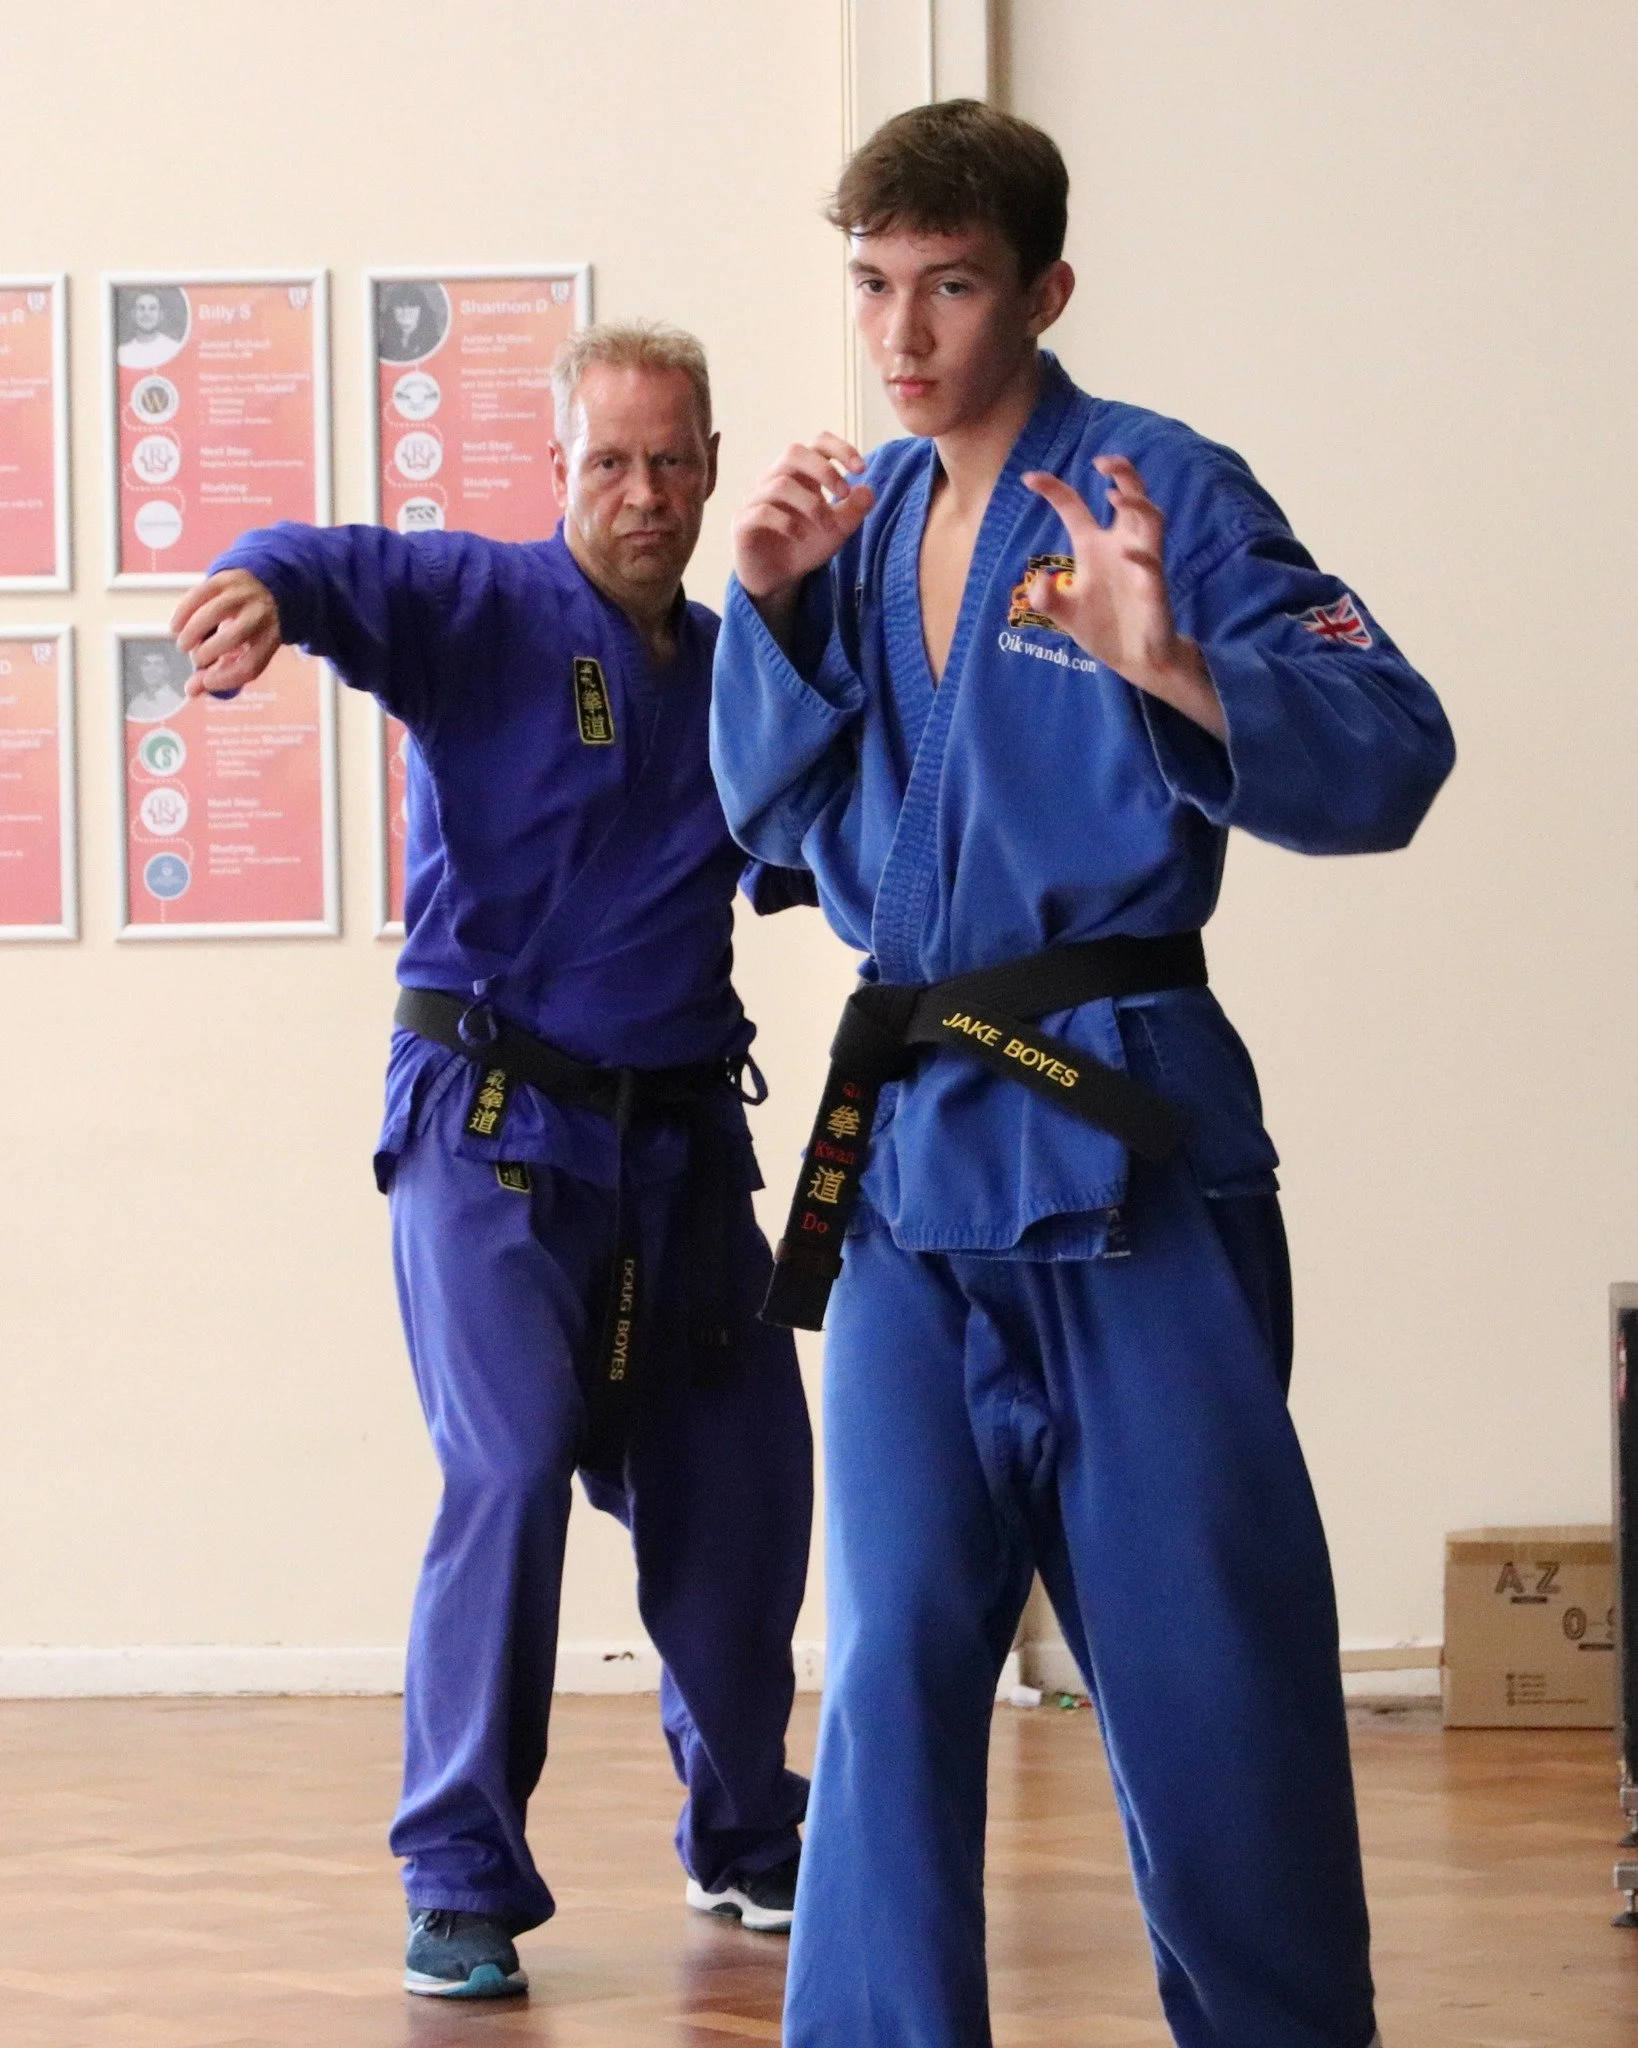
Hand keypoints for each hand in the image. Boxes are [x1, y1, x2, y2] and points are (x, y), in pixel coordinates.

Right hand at [170, 569, 281, 696]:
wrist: (268, 590)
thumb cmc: (252, 631)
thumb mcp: (246, 652)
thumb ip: (220, 672)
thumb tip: (190, 691)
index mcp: (271, 640)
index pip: (251, 666)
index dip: (226, 678)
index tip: (205, 681)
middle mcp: (261, 616)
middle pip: (234, 637)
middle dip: (208, 653)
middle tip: (196, 659)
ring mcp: (243, 594)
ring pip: (214, 612)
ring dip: (192, 632)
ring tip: (183, 645)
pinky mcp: (226, 579)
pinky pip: (200, 595)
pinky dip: (183, 612)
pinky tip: (175, 627)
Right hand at [732, 433, 874, 637]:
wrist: (776, 579)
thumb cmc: (805, 546)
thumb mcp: (838, 531)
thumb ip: (854, 511)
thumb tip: (868, 490)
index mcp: (801, 474)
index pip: (817, 443)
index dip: (840, 448)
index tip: (861, 469)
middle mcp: (776, 479)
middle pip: (794, 452)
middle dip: (824, 470)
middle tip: (844, 494)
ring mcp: (756, 499)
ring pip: (780, 484)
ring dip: (811, 504)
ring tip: (826, 526)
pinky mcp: (743, 522)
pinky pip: (763, 512)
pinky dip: (787, 522)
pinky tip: (801, 536)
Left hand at [1021, 458, 1224, 739]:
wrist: (1135, 659)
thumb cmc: (1103, 628)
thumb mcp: (1064, 614)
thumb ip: (1046, 598)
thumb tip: (1037, 583)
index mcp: (1094, 546)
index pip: (1074, 507)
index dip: (1054, 489)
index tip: (1029, 478)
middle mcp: (1121, 546)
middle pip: (1128, 496)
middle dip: (1120, 473)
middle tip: (1101, 461)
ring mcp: (1141, 564)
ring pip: (1150, 520)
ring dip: (1136, 504)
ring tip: (1115, 495)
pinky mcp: (1154, 588)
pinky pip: (1152, 566)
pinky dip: (1143, 558)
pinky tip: (1130, 555)